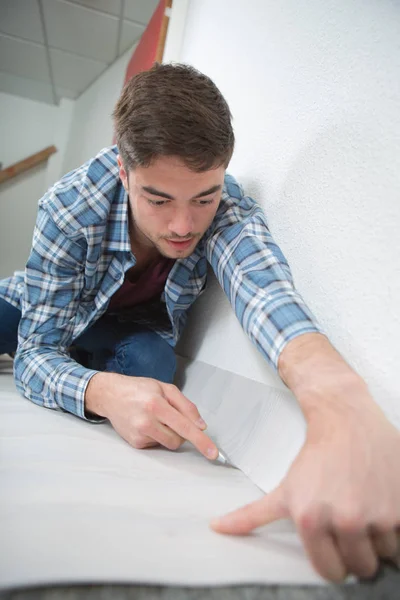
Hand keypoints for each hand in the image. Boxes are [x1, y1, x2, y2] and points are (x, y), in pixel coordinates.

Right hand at [85, 372, 218, 459]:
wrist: (111, 395)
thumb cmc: (140, 389)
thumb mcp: (165, 388)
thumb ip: (186, 406)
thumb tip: (201, 425)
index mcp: (156, 405)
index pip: (184, 427)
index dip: (201, 441)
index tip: (212, 453)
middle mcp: (146, 422)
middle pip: (179, 439)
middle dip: (182, 431)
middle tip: (171, 416)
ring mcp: (139, 434)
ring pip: (169, 444)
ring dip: (170, 434)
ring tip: (157, 419)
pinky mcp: (135, 443)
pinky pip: (157, 445)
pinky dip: (158, 436)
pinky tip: (147, 424)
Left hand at [211, 389, 399, 581]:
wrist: (346, 420)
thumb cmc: (316, 454)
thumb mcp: (284, 488)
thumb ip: (251, 515)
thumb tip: (217, 529)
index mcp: (311, 520)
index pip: (330, 573)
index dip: (333, 562)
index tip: (334, 546)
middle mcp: (346, 519)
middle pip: (360, 567)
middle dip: (356, 550)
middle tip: (350, 521)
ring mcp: (377, 514)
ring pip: (384, 553)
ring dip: (378, 538)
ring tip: (365, 506)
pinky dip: (396, 528)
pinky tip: (381, 503)